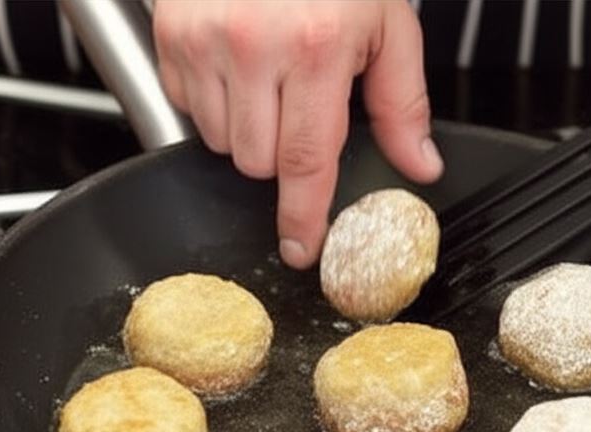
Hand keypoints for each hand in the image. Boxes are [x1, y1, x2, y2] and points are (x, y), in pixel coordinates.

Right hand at [153, 1, 443, 268]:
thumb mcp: (388, 24)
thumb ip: (402, 103)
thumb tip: (418, 164)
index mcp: (314, 49)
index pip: (304, 162)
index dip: (302, 217)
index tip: (299, 248)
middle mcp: (251, 46)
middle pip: (257, 162)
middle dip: (281, 153)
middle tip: (298, 107)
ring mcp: (202, 39)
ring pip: (221, 141)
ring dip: (247, 129)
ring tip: (268, 77)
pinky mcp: (171, 33)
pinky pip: (187, 106)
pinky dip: (214, 100)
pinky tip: (237, 63)